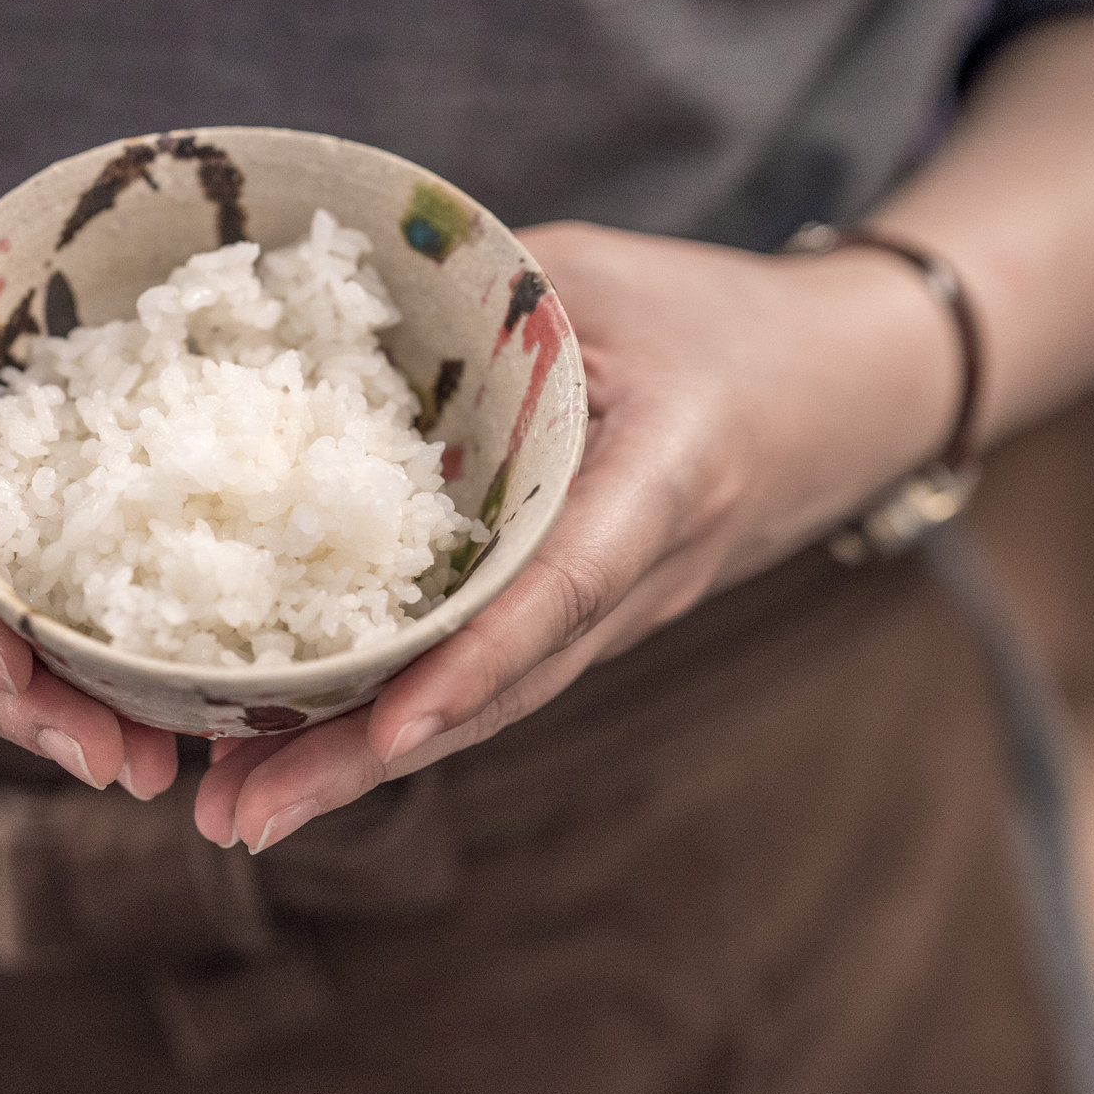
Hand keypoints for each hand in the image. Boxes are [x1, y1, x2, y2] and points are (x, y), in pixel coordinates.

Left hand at [192, 221, 957, 850]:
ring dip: (360, 764)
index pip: (565, 588)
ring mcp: (610, 616)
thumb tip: (336, 307)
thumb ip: (488, 294)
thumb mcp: (605, 273)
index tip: (386, 735)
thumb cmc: (726, 319)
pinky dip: (395, 716)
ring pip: (484, 704)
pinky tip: (302, 742)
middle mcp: (637, 579)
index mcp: (663, 484)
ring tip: (241, 809)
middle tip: (241, 820)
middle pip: (500, 691)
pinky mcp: (579, 617)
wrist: (852, 390)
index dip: (475, 664)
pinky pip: (485, 676)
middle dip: (365, 762)